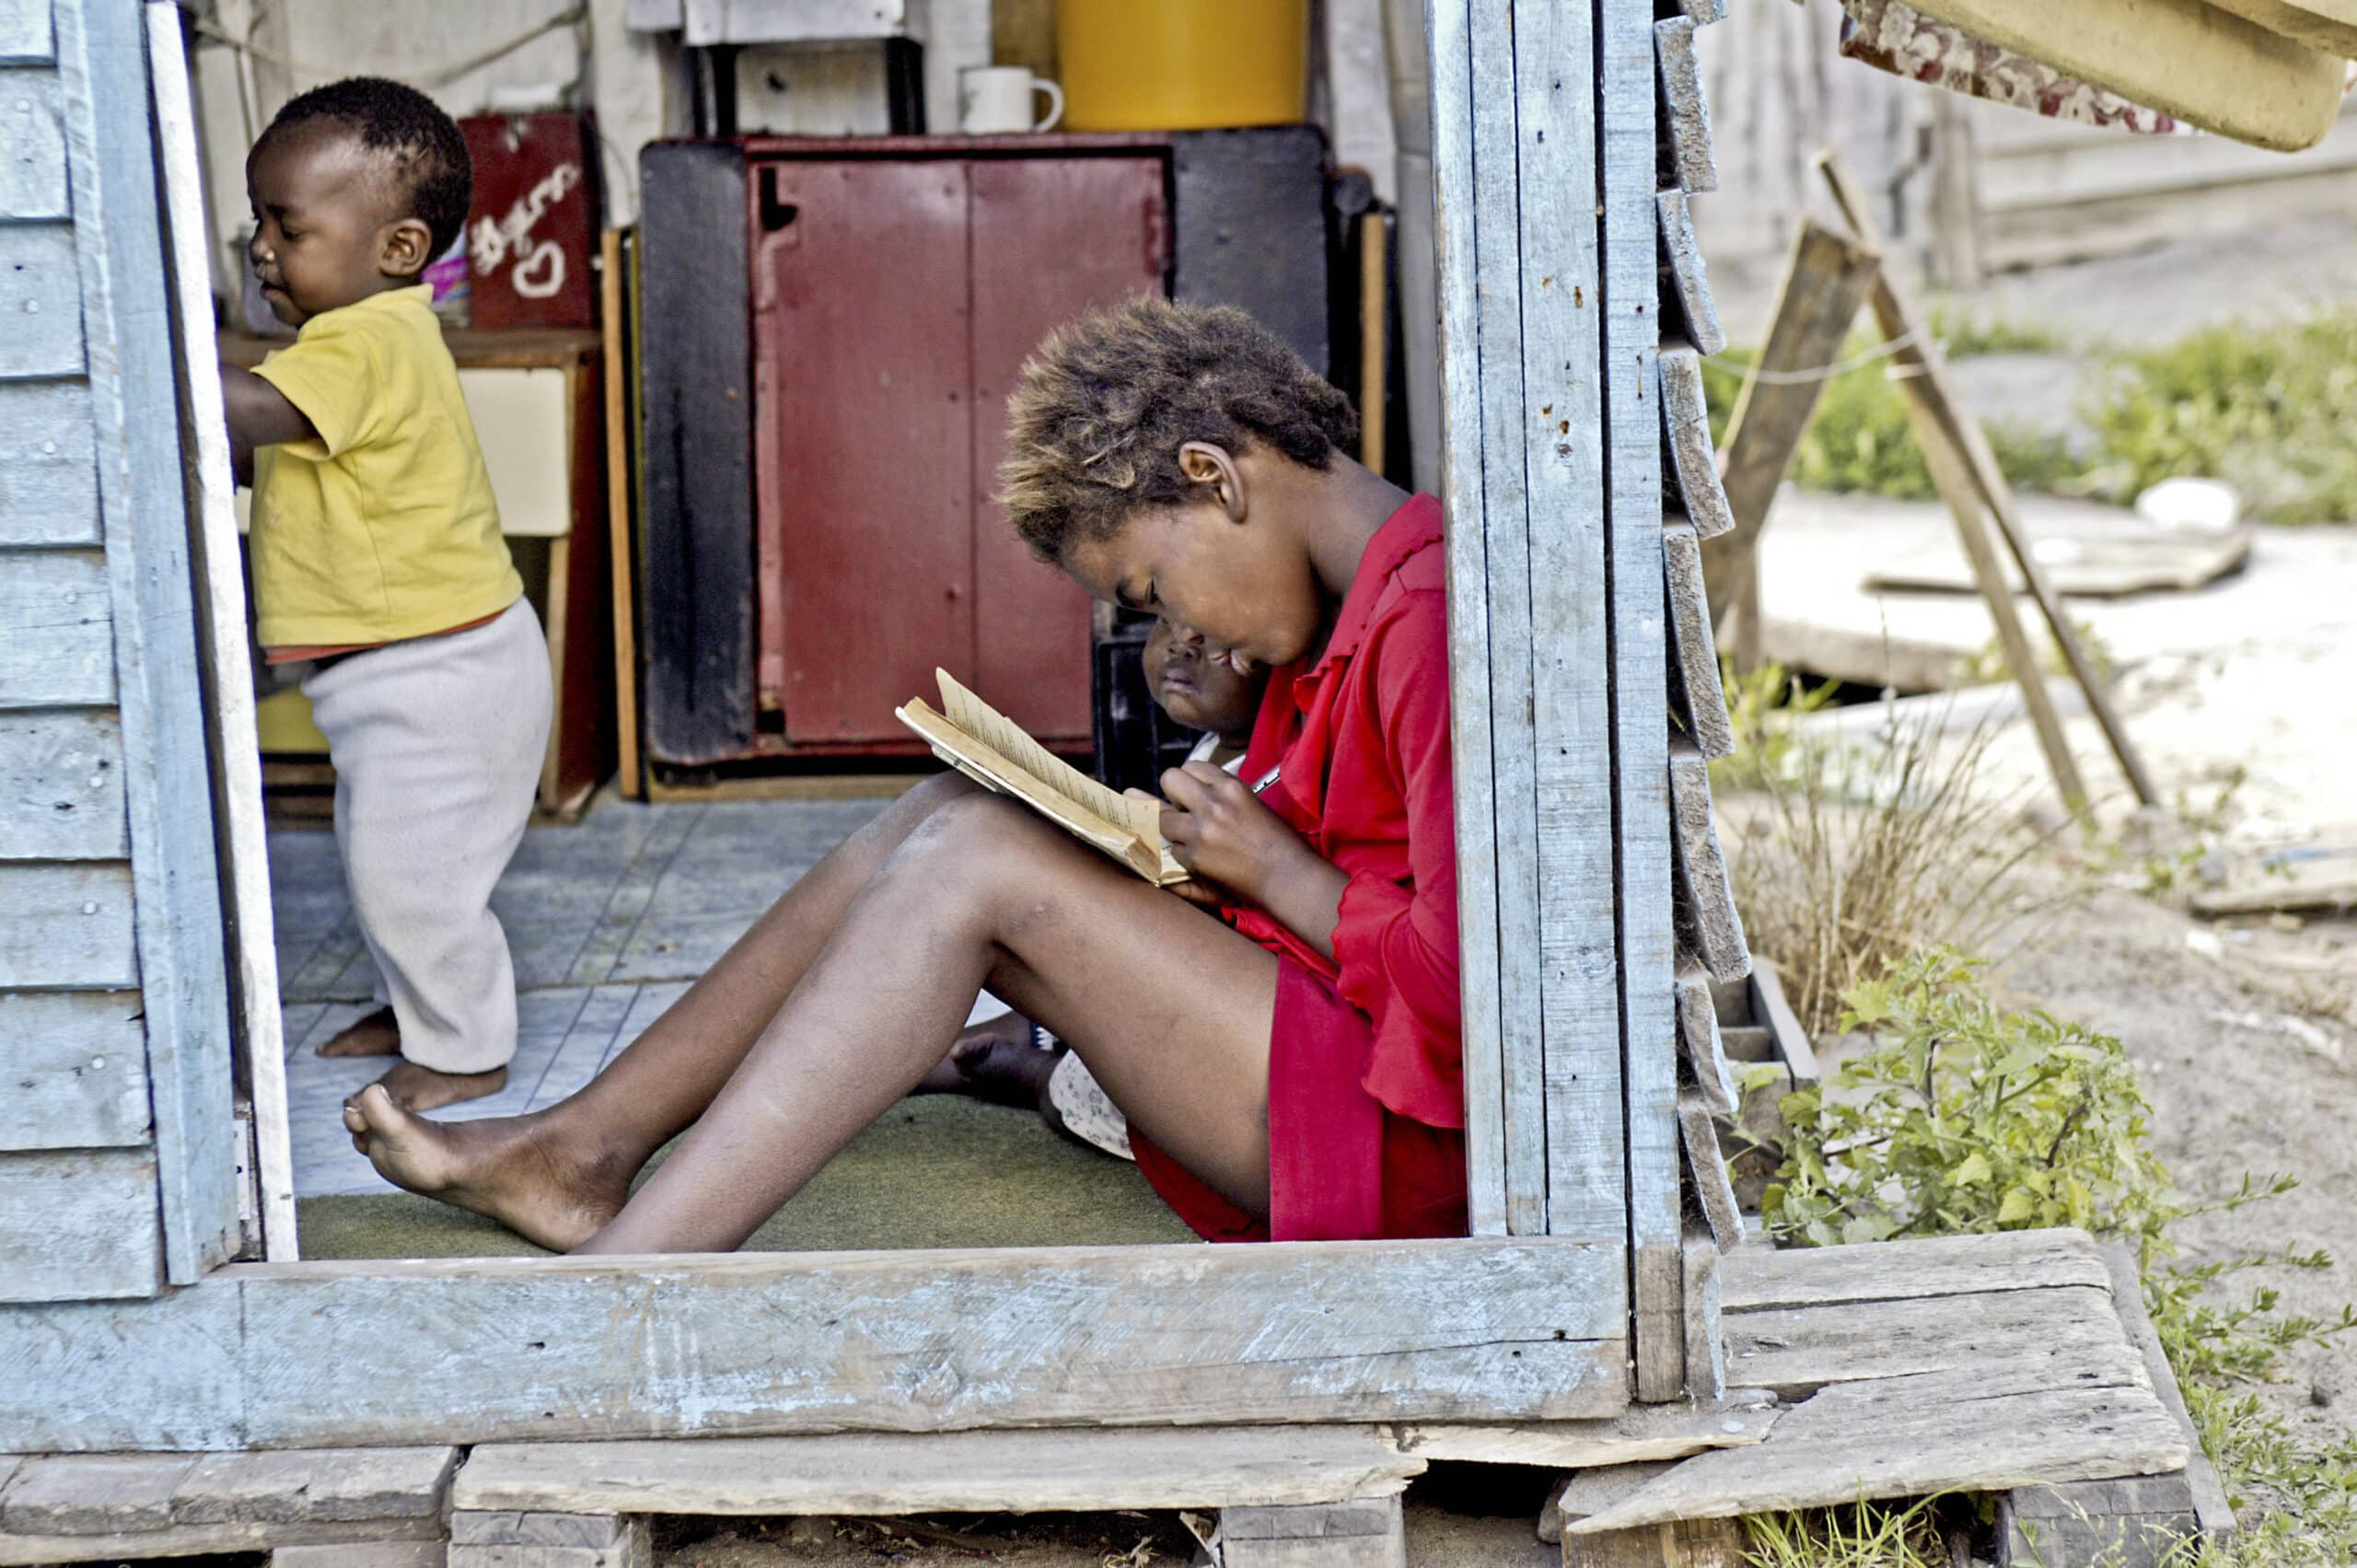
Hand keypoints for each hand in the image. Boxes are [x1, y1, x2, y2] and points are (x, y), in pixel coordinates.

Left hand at [1155, 762, 1314, 904]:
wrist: (1287, 876)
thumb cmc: (1277, 841)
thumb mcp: (1252, 802)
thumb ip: (1223, 793)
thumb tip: (1196, 789)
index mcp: (1231, 786)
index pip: (1192, 766)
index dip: (1191, 780)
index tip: (1195, 793)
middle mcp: (1213, 803)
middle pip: (1169, 779)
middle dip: (1171, 793)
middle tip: (1183, 809)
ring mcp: (1201, 831)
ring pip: (1161, 817)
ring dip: (1172, 825)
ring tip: (1190, 835)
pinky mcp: (1195, 857)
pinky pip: (1174, 849)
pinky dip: (1184, 854)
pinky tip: (1203, 858)